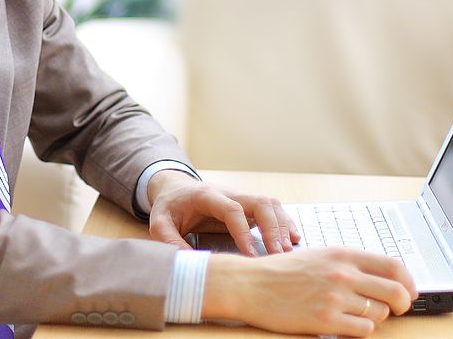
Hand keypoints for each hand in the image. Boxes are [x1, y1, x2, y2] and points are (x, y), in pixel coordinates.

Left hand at [146, 170, 299, 255]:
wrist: (175, 189)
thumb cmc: (169, 207)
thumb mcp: (159, 223)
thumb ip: (169, 241)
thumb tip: (188, 264)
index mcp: (207, 196)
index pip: (232, 209)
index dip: (243, 231)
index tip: (250, 255)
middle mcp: (229, 192)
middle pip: (260, 202)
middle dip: (273, 228)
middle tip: (278, 254)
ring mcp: (241, 197)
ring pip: (270, 204)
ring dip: (282, 225)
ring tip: (287, 250)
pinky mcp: (247, 204)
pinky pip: (272, 209)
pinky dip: (284, 222)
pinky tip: (293, 238)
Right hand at [202, 247, 418, 336]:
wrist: (253, 284)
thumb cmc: (284, 271)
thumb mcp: (322, 255)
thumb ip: (351, 264)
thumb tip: (384, 277)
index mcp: (344, 254)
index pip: (394, 265)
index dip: (409, 280)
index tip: (410, 290)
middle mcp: (343, 273)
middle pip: (395, 290)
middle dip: (403, 303)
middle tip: (398, 308)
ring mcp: (335, 297)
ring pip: (380, 312)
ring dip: (377, 317)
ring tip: (360, 314)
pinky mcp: (325, 320)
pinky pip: (363, 329)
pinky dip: (362, 330)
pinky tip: (348, 324)